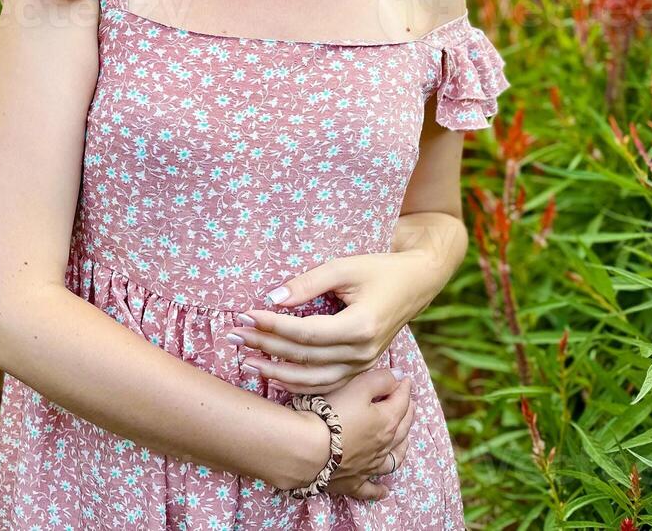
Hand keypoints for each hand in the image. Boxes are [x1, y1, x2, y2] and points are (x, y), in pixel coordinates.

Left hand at [232, 253, 434, 393]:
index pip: (305, 332)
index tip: (246, 314)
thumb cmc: (379, 270)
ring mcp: (362, 365)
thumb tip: (272, 298)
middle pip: (304, 356)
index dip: (273, 325)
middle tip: (234, 335)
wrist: (416, 284)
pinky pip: (324, 383)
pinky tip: (273, 377)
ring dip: (276, 372)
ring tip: (246, 362)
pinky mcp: (359, 368)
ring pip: (312, 379)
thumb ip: (308, 283)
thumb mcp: (344, 267)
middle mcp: (362, 352)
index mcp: (360, 326)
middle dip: (265, 346)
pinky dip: (297, 384)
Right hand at [299, 368, 414, 501]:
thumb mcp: (357, 388)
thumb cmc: (333, 414)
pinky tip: (384, 491)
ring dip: (402, 447)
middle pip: (401, 428)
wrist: (309, 449)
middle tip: (410, 403)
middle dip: (407, 413)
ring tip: (406, 440)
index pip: (401, 401)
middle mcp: (384, 446)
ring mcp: (369, 466)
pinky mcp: (353, 482)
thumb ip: (380, 380)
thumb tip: (400, 377)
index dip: (404, 388)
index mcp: (387, 422)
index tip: (405, 379)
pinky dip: (379, 490)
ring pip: (393, 458)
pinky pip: (370, 489)